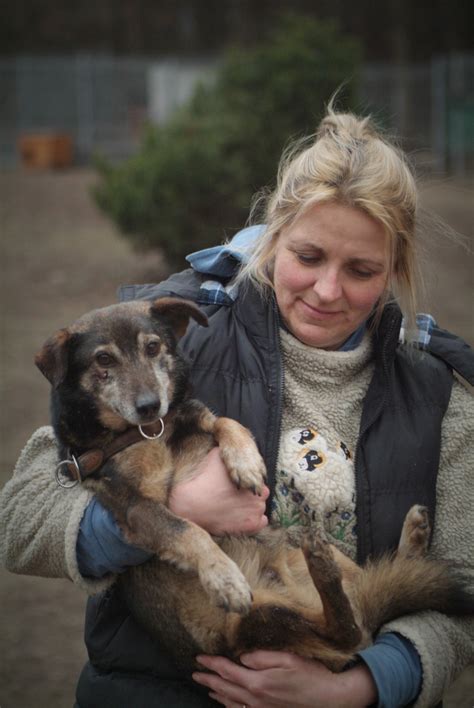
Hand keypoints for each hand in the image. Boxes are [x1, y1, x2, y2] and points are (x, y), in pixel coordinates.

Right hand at [168, 447, 268, 535]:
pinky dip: (255, 520)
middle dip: (251, 493)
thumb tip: (229, 446)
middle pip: (261, 493)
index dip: (248, 481)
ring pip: (261, 508)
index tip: (238, 484)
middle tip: (236, 495)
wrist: (191, 505)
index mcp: (252, 477)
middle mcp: (258, 494)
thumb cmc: (203, 480)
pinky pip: (262, 522)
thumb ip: (228, 452)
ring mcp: (255, 511)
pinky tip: (242, 516)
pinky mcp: (251, 526)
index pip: (258, 478)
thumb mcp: (215, 456)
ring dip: (253, 507)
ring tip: (236, 506)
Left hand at [192, 651, 377, 707]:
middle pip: (226, 689)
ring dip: (217, 694)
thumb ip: (262, 657)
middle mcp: (256, 699)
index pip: (228, 671)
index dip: (212, 664)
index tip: (199, 658)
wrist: (329, 700)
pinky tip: (229, 704)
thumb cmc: (311, 676)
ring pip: (232, 703)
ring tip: (207, 687)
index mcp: (258, 682)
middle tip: (196, 673)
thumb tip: (242, 658)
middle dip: (209, 680)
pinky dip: (231, 707)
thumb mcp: (287, 659)